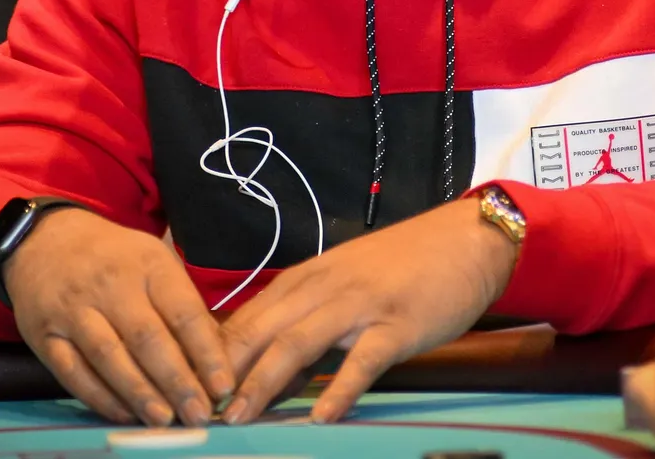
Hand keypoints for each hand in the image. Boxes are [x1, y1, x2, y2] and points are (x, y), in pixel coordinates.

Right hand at [3, 208, 233, 427]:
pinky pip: (73, 371)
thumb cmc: (114, 258)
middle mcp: (111, 285)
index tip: (223, 386)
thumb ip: (181, 304)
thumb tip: (214, 357)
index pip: (184, 312)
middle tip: (198, 414)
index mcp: (149, 264)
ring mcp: (75, 309)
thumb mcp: (153, 262)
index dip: (206, 353)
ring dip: (139, 392)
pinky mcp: (45, 334)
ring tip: (165, 420)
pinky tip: (124, 413)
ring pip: (109, 356)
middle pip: (148, 338)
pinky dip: (99, 396)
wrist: (45, 240)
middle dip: (177, 381)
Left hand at [218, 198, 517, 424]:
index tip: (189, 388)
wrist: (465, 238)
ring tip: (239, 417)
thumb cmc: (404, 264)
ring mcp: (360, 306)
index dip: (212, 356)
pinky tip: (321, 416)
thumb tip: (271, 373)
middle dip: (224, 374)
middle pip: (261, 332)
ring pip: (298, 344)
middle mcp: (324, 288)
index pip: (246, 319)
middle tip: (198, 411)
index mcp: (307, 279)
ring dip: (263, 382)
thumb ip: (307, 319)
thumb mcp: (345, 283)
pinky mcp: (397, 325)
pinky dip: (338, 389)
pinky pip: (362, 360)